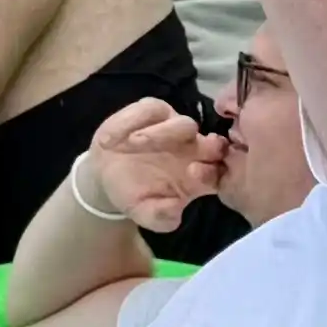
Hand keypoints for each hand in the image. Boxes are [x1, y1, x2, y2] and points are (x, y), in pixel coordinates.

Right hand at [80, 99, 228, 237]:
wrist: (106, 177)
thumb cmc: (133, 195)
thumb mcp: (145, 214)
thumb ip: (160, 217)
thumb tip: (175, 210)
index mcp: (201, 175)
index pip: (220, 171)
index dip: (211, 171)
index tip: (193, 174)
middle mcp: (195, 149)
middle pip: (213, 143)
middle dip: (204, 146)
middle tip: (180, 153)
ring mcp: (175, 127)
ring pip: (184, 123)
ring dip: (164, 132)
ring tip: (134, 143)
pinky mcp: (152, 112)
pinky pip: (151, 109)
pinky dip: (132, 120)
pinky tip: (112, 139)